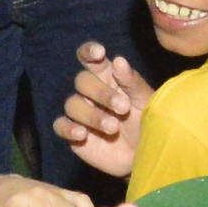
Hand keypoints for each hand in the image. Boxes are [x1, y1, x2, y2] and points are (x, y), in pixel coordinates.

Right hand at [55, 42, 146, 182]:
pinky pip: (60, 125)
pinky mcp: (74, 134)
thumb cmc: (147, 122)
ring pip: (72, 104)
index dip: (89, 52)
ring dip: (92, 115)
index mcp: (108, 77)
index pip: (91, 59)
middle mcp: (91, 93)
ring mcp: (81, 113)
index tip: (99, 53)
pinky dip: (68, 128)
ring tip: (113, 128)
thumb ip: (132, 82)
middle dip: (101, 93)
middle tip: (124, 108)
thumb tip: (118, 60)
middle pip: (82, 81)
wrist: (145, 155)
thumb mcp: (145, 101)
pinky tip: (82, 134)